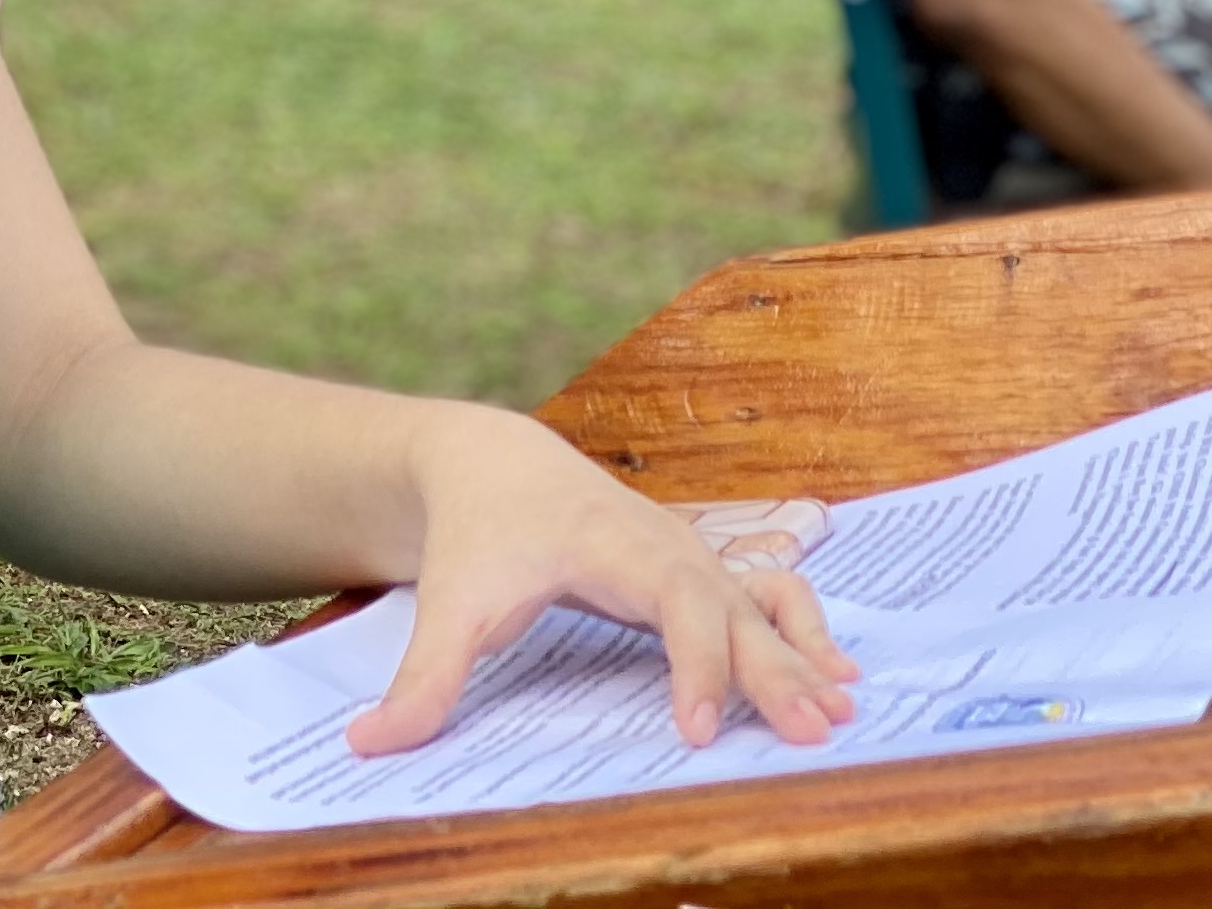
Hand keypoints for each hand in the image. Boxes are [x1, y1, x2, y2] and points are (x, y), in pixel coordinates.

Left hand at [343, 408, 857, 756]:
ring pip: (761, 598)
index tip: (701, 730)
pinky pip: (765, 595)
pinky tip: (840, 678)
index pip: (672, 599)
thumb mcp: (449, 603)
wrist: (493, 466)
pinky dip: (804, 632)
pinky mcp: (698, 570)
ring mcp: (688, 553)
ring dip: (804, 651)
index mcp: (610, 543)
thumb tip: (368, 745)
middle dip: (775, 669)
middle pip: (733, 604)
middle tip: (814, 733)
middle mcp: (665, 543)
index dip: (693, 662)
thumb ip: (421, 678)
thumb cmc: (475, 536)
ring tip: (843, 709)